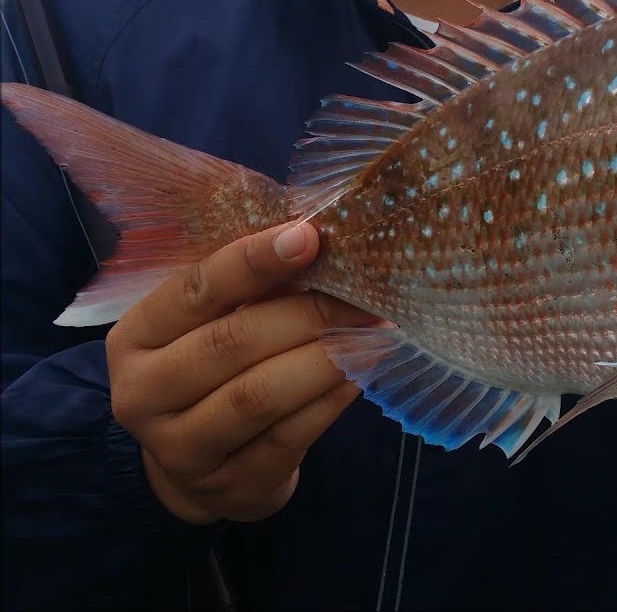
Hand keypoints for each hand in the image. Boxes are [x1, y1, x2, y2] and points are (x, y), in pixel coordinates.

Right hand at [106, 222, 377, 523]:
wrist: (194, 470)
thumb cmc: (209, 372)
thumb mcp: (206, 326)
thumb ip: (247, 289)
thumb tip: (317, 243)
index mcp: (136, 338)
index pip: (195, 290)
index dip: (253, 261)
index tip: (310, 237)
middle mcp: (144, 395)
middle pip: (232, 343)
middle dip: (308, 314)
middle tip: (364, 298)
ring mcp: (182, 448)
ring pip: (260, 395)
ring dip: (326, 358)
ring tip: (372, 333)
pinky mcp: (231, 486)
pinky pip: (290, 437)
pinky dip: (331, 401)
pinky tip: (360, 375)